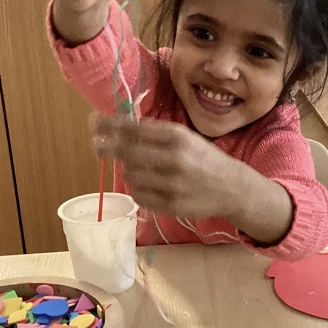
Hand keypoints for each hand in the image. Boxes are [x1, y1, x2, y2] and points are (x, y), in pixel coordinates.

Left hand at [91, 115, 236, 218]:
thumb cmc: (205, 160)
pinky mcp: (170, 205)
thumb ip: (157, 134)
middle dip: (107, 148)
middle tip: (97, 146)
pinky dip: (138, 190)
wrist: (233, 188)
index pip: (134, 129)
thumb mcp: (186, 138)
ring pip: (130, 176)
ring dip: (129, 171)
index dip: (110, 126)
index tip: (94, 122)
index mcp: (177, 137)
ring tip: (140, 170)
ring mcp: (171, 184)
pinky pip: (139, 196)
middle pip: (126, 152)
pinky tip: (149, 186)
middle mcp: (174, 158)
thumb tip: (122, 127)